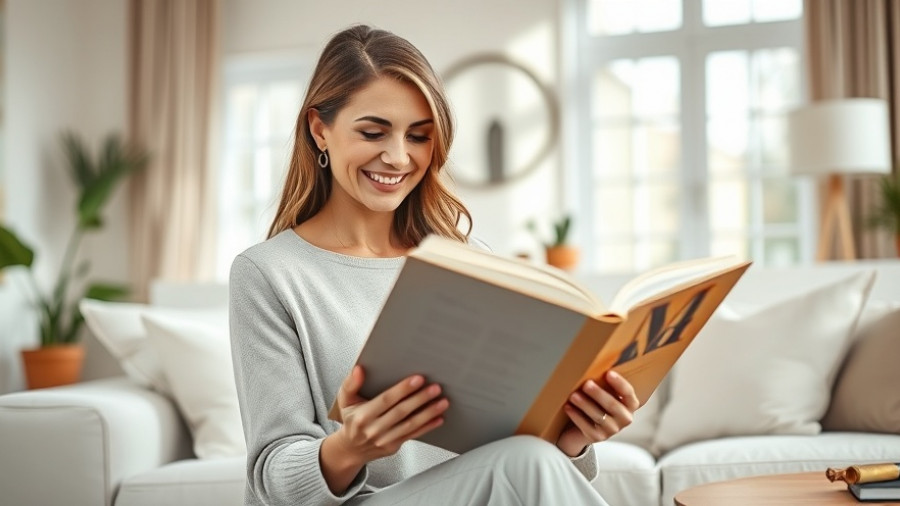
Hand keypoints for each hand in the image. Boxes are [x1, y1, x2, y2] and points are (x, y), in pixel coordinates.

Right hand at [329, 366, 448, 465]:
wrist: (351, 449)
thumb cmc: (351, 419)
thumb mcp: (345, 400)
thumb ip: (350, 383)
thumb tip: (359, 369)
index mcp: (363, 415)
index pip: (386, 400)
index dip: (402, 389)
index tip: (418, 379)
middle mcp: (374, 429)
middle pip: (401, 412)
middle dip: (420, 399)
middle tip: (435, 387)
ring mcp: (385, 440)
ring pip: (410, 425)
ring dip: (428, 413)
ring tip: (442, 401)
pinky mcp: (393, 446)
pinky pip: (413, 435)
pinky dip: (428, 427)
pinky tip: (439, 418)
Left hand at [556, 370, 640, 456]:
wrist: (583, 428)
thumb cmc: (595, 403)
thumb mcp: (603, 393)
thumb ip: (604, 383)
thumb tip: (595, 364)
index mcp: (629, 405)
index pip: (628, 393)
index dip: (619, 383)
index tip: (608, 373)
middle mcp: (624, 418)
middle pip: (612, 405)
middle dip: (598, 394)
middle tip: (586, 384)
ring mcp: (612, 430)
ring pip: (598, 416)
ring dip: (585, 404)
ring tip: (573, 395)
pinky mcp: (597, 437)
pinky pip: (586, 426)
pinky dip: (576, 416)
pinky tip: (568, 407)